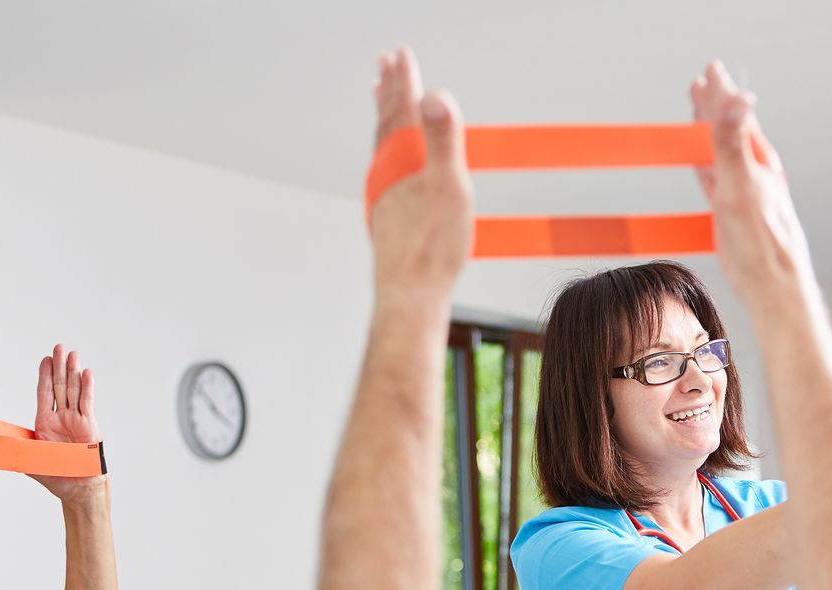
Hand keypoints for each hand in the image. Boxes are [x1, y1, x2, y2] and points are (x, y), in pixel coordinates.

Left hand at [32, 346, 103, 502]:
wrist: (78, 488)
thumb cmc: (56, 477)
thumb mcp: (28, 460)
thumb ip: (13, 448)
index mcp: (45, 423)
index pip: (44, 393)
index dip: (44, 375)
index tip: (45, 359)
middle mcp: (61, 418)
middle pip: (60, 386)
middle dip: (59, 366)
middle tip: (59, 348)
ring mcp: (76, 420)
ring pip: (74, 390)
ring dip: (73, 372)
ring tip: (72, 355)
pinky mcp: (89, 425)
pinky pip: (87, 403)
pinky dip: (87, 388)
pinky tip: (86, 373)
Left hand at [369, 48, 472, 295]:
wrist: (411, 293)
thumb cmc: (433, 247)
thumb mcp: (449, 187)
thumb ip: (443, 139)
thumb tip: (435, 96)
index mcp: (403, 163)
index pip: (402, 111)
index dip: (403, 81)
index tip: (402, 55)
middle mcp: (387, 176)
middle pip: (386, 124)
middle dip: (388, 93)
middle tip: (384, 65)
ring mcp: (385, 196)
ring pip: (382, 149)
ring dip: (384, 121)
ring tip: (382, 104)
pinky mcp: (389, 217)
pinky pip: (385, 173)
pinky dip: (387, 155)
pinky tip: (392, 165)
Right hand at [689, 62, 812, 298]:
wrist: (771, 284)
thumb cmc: (763, 241)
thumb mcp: (742, 185)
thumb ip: (733, 143)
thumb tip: (740, 97)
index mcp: (756, 159)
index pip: (734, 115)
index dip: (720, 92)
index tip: (709, 71)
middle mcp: (751, 172)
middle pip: (727, 129)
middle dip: (713, 105)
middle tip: (701, 82)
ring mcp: (740, 191)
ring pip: (719, 153)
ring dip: (707, 132)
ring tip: (696, 113)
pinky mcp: (730, 214)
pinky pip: (713, 181)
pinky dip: (703, 166)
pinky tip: (699, 165)